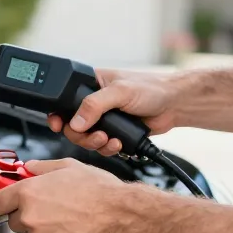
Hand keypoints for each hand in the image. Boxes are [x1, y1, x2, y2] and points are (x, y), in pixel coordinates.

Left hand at [0, 158, 137, 232]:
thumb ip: (41, 167)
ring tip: (66, 218)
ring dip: (42, 229)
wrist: (122, 216)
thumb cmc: (100, 191)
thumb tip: (28, 168)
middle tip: (49, 206)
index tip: (5, 201)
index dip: (1, 201)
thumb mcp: (68, 166)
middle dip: (26, 213)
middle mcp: (30, 217)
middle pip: (13, 220)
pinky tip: (71, 230)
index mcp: (29, 193)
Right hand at [48, 69, 177, 155]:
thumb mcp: (120, 91)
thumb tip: (75, 122)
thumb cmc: (151, 88)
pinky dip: (108, 148)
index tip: (58, 125)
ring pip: (86, 138)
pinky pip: (101, 146)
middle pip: (72, 125)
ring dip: (95, 143)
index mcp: (91, 84)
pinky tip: (119, 143)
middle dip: (82, 135)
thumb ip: (94, 105)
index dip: (59, 114)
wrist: (174, 105)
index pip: (65, 100)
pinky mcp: (114, 133)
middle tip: (96, 135)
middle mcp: (94, 102)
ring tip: (111, 140)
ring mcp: (104, 119)